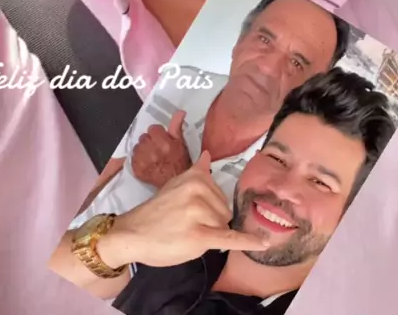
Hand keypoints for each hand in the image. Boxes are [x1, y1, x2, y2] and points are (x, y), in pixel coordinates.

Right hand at [99, 151, 268, 269]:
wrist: (134, 233)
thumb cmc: (156, 212)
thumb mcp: (175, 184)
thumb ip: (196, 172)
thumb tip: (208, 154)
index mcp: (196, 176)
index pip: (220, 194)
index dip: (209, 207)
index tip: (195, 212)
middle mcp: (199, 190)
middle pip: (224, 211)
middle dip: (210, 221)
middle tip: (184, 224)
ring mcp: (199, 212)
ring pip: (223, 226)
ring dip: (208, 234)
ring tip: (184, 232)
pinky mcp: (199, 235)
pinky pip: (229, 238)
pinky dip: (248, 242)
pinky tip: (263, 243)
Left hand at [131, 109, 190, 187]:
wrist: (174, 184)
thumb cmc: (180, 163)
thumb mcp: (181, 144)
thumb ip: (177, 126)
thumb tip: (180, 112)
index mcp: (163, 142)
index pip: (153, 128)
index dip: (158, 133)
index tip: (162, 139)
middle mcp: (151, 150)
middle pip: (144, 137)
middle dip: (149, 141)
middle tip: (157, 148)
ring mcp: (142, 160)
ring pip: (137, 146)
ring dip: (143, 149)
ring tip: (151, 155)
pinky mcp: (136, 169)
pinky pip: (133, 157)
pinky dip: (138, 159)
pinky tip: (146, 162)